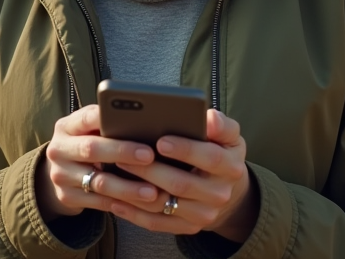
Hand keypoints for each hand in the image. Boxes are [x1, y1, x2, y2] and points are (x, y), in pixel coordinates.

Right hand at [36, 104, 161, 220]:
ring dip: (128, 187)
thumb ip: (108, 126)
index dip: (110, 119)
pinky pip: (100, 202)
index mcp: (66, 126)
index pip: (87, 117)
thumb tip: (144, 124)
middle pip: (91, 149)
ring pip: (98, 181)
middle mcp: (58, 149)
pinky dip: (123, 203)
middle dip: (122, 152)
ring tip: (152, 191)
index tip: (136, 122)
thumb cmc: (88, 144)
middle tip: (149, 156)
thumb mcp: (90, 130)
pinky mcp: (66, 197)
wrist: (62, 172)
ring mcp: (60, 175)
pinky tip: (141, 204)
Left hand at [111, 109, 256, 240]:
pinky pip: (157, 223)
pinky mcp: (187, 227)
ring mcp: (203, 214)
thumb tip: (209, 118)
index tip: (160, 140)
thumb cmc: (219, 151)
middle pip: (181, 184)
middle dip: (150, 170)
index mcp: (231, 167)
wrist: (226, 189)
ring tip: (113, 174)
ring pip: (164, 205)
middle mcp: (219, 194)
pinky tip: (115, 199)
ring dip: (135, 191)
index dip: (185, 149)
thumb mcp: (228, 135)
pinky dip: (134, 212)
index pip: (210, 158)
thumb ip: (221, 125)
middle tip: (123, 156)